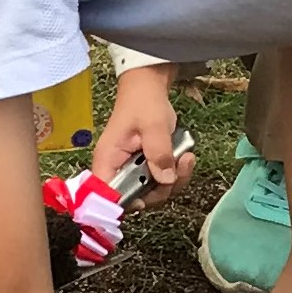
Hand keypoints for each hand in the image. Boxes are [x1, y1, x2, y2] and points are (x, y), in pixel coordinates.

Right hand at [91, 64, 191, 192]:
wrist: (149, 88)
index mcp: (108, 161)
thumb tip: (165, 179)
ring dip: (174, 181)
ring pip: (152, 193)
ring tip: (186, 158)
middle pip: (134, 199)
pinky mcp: (147, 168)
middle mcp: (117, 170)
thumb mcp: (154, 124)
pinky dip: (177, 174)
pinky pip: (162, 182)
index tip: (147, 197)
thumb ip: (159, 152)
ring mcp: (133, 171)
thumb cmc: (144, 102)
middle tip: (178, 167)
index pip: (105, 196)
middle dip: (161, 189)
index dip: (123, 204)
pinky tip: (185, 157)